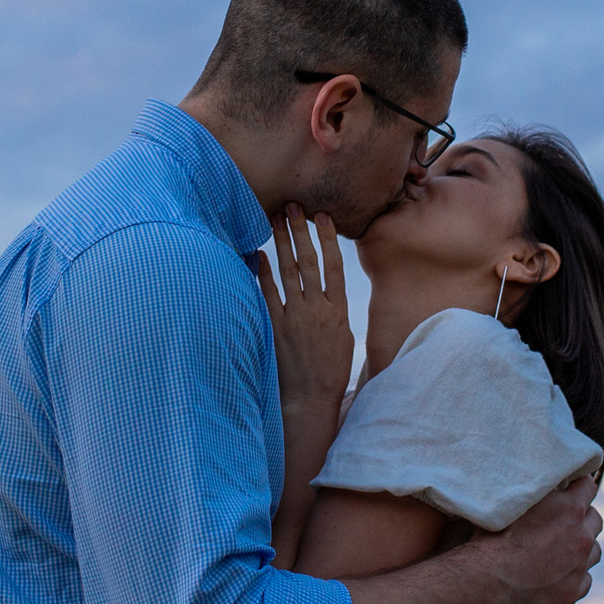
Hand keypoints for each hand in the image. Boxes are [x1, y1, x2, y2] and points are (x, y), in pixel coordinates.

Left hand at [252, 203, 353, 420]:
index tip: (323, 216)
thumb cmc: (330, 371)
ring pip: (288, 272)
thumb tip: (331, 292)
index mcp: (337, 311)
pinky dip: (263, 273)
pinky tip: (259, 254)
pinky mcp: (276, 327)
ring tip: (275, 218)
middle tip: (293, 205)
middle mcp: (316, 309)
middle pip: (308, 261)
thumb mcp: (344, 338)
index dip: (328, 238)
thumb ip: (336, 312)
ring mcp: (295, 317)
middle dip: (300, 231)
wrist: (311, 399)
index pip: (334, 266)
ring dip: (282, 243)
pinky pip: (268, 294)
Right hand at [466, 474, 602, 603]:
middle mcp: (582, 536)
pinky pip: (585, 580)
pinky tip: (560, 573)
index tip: (570, 486)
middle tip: (564, 520)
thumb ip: (536, 488)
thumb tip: (541, 477)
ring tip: (564, 548)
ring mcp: (580, 566)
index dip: (578, 484)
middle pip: (595, 518)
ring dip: (583, 546)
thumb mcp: (514, 499)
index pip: (588, 486)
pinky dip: (575, 575)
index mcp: (570, 509)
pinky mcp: (572, 591)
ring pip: (595, 550)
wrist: (488, 578)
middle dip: (583, 516)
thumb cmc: (494, 535)